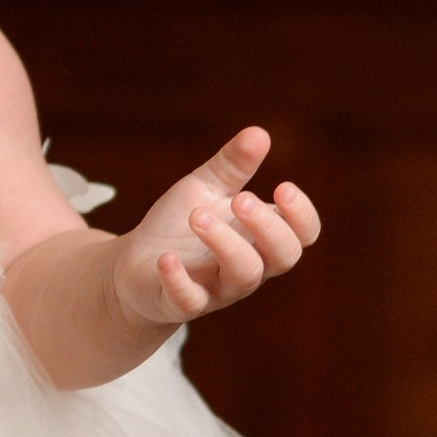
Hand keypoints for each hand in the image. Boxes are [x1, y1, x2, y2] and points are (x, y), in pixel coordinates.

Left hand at [113, 127, 318, 333]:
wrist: (134, 265)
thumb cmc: (180, 226)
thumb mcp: (204, 189)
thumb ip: (232, 165)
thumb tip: (259, 133)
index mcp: (260, 236)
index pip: (303, 234)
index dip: (301, 215)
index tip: (282, 188)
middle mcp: (248, 266)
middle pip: (283, 257)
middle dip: (267, 227)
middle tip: (241, 199)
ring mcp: (218, 288)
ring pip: (243, 275)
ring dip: (225, 243)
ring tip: (198, 216)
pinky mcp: (182, 303)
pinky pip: (190, 300)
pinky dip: (179, 280)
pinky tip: (166, 258)